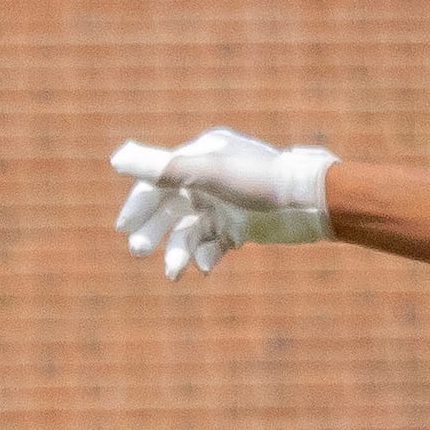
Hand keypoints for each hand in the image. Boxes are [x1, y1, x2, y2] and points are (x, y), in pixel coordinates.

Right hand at [110, 130, 332, 280]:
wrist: (312, 204)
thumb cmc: (261, 182)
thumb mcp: (209, 174)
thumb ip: (164, 169)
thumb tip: (116, 159)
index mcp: (200, 157)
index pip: (158, 180)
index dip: (139, 203)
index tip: (124, 227)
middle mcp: (209, 180)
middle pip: (170, 208)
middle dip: (154, 230)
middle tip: (139, 250)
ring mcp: (225, 205)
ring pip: (190, 231)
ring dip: (178, 250)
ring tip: (173, 272)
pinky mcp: (241, 228)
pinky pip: (213, 245)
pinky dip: (205, 256)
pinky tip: (203, 268)